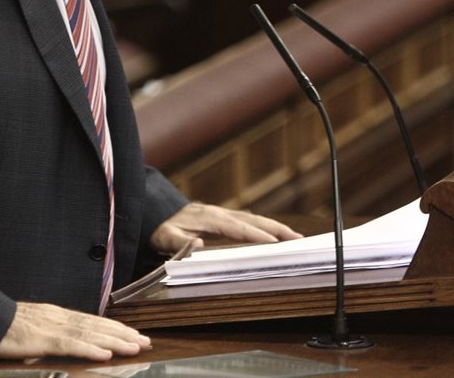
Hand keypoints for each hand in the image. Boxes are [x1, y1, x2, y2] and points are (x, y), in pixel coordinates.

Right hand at [0, 301, 150, 359]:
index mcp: (58, 315)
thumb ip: (50, 334)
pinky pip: (70, 344)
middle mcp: (60, 317)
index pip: (94, 321)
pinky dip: (90, 349)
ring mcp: (52, 326)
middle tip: (145, 341)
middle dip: (124, 334)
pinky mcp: (42, 338)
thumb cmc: (2, 325)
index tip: (134, 335)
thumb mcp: (32, 328)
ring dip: (115, 341)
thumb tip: (66, 343)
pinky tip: (105, 354)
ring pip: (90, 334)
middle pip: (98, 325)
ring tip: (135, 347)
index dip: (116, 328)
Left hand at [148, 202, 301, 254]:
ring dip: (275, 227)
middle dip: (277, 229)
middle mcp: (220, 213)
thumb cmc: (160, 227)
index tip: (275, 242)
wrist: (155, 210)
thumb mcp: (165, 237)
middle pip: (254, 220)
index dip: (257, 235)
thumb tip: (199, 244)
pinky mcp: (222, 216)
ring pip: (254, 219)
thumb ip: (180, 242)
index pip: (239, 228)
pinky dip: (264, 225)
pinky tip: (273, 232)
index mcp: (210, 219)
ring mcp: (222, 213)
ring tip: (293, 236)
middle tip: (298, 238)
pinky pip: (248, 221)